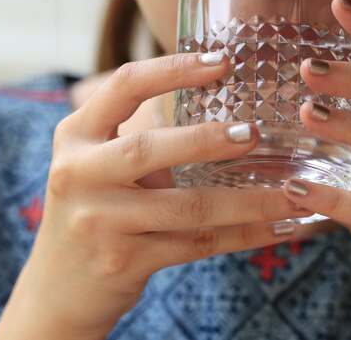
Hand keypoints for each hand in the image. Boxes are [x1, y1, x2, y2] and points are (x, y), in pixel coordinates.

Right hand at [0, 53, 311, 339]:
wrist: (60, 288)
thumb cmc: (96, 211)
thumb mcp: (100, 165)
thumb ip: (147, 139)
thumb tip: (227, 115)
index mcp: (76, 135)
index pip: (124, 86)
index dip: (174, 69)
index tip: (221, 61)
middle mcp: (79, 173)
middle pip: (149, 148)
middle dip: (207, 140)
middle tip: (254, 134)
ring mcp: (99, 220)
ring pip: (187, 206)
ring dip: (248, 200)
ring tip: (291, 192)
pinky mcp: (124, 261)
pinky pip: (197, 244)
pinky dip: (244, 235)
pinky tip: (279, 228)